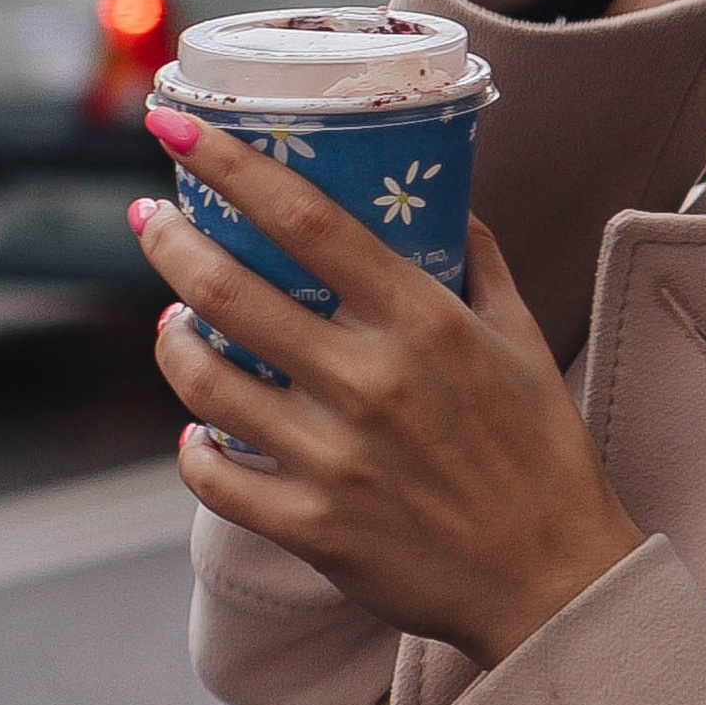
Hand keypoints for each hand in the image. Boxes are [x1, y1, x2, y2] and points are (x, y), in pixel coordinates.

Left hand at [139, 114, 640, 667]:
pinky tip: (198, 425)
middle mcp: (368, 380)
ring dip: (170, 339)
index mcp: (421, 320)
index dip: (229, 163)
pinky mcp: (309, 526)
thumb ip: (479, 264)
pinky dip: (192, 444)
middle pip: (227, 288)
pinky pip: (212, 474)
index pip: (305, 217)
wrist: (553, 582)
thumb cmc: (544, 453)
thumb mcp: (522, 340)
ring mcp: (331, 457)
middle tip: (152, 216)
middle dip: (169, 237)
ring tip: (171, 321)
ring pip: (202, 379)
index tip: (177, 121)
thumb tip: (445, 204)